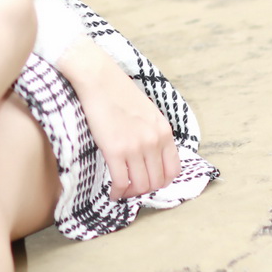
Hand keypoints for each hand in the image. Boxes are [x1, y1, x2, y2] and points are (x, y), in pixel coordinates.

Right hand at [60, 38, 179, 198]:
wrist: (98, 77)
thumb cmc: (119, 91)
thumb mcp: (148, 112)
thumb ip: (153, 134)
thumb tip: (151, 158)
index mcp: (164, 131)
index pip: (173, 171)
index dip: (161, 182)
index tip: (148, 181)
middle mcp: (154, 141)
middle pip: (156, 182)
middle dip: (144, 190)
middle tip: (132, 188)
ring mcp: (135, 147)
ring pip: (140, 186)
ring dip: (131, 193)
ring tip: (121, 190)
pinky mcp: (115, 150)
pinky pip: (121, 182)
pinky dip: (117, 193)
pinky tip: (112, 192)